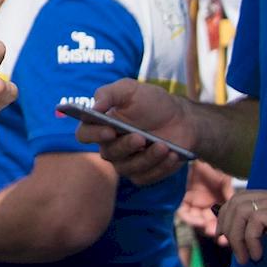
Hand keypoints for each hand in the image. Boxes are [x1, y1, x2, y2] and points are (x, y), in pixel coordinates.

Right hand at [78, 79, 195, 186]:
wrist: (181, 118)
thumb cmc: (152, 102)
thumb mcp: (130, 89)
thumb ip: (108, 93)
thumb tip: (94, 107)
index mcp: (101, 125)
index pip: (84, 134)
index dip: (93, 134)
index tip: (109, 129)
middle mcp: (110, 146)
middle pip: (108, 153)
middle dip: (125, 146)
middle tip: (141, 137)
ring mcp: (126, 163)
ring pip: (128, 168)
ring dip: (147, 157)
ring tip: (164, 146)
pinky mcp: (144, 174)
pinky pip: (146, 176)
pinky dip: (161, 166)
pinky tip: (172, 155)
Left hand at [180, 159, 234, 240]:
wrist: (194, 153)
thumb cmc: (211, 167)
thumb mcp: (224, 181)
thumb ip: (229, 194)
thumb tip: (238, 207)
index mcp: (216, 204)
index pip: (220, 222)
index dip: (225, 231)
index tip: (228, 239)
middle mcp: (205, 207)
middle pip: (208, 225)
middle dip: (214, 232)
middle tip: (220, 239)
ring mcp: (193, 205)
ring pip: (196, 222)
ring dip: (202, 228)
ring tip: (209, 229)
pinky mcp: (181, 200)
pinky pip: (184, 213)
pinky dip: (190, 219)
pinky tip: (198, 220)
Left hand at [216, 188, 266, 266]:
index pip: (243, 200)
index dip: (230, 219)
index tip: (230, 244)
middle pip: (237, 201)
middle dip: (227, 226)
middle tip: (232, 250)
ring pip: (243, 208)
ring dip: (237, 234)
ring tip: (245, 257)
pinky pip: (258, 218)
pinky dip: (250, 237)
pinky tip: (257, 254)